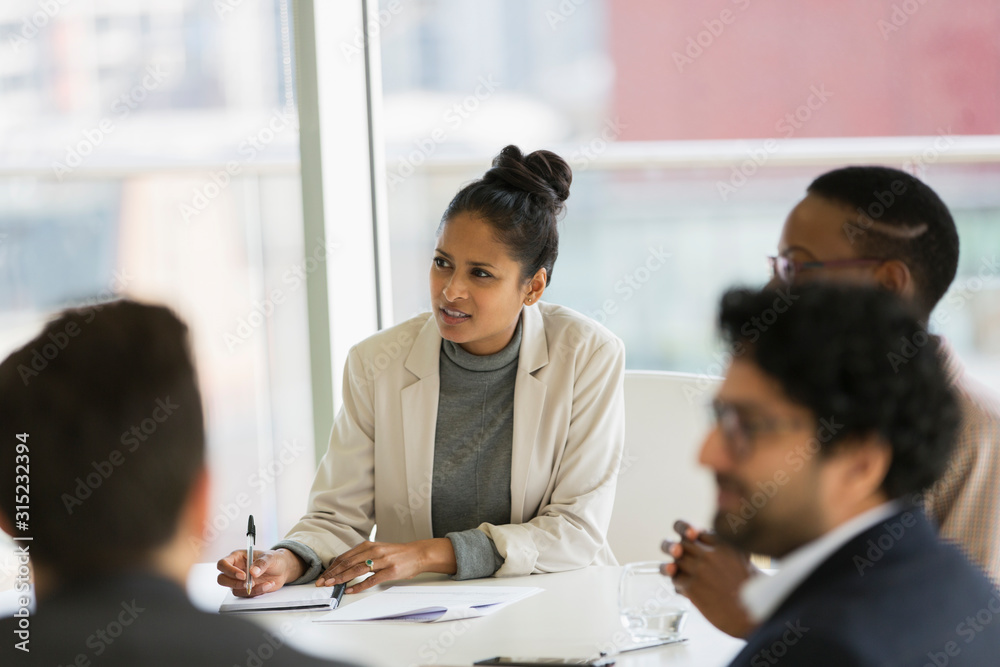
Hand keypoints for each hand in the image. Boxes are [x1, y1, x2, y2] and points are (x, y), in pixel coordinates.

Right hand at [216, 548, 304, 596]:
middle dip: (233, 583)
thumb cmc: (274, 559)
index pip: (223, 564)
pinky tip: (268, 585)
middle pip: (222, 579)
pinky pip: (245, 595)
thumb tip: (253, 572)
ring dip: (250, 589)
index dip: (229, 571)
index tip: (243, 575)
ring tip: (266, 583)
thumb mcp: (270, 557)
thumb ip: (262, 563)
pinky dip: (257, 592)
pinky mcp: (246, 589)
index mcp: (237, 557)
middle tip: (248, 583)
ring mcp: (239, 581)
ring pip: (234, 590)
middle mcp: (235, 569)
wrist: (283, 569)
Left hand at [316, 539, 455, 593]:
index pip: (345, 557)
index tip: (323, 575)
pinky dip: (359, 586)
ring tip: (332, 585)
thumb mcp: (378, 550)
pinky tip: (350, 590)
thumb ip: (362, 556)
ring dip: (342, 579)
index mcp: (368, 545)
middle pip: (348, 563)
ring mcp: (382, 561)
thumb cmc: (397, 553)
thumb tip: (343, 566)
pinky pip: (371, 580)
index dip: (332, 567)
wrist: (418, 554)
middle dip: (332, 574)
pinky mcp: (390, 571)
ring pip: (357, 570)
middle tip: (322, 582)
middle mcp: (374, 551)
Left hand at [661, 519, 757, 638]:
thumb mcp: (742, 557)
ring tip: (672, 571)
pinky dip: (678, 585)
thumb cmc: (749, 587)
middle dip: (674, 548)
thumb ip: (721, 546)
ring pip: (675, 561)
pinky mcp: (692, 587)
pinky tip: (684, 590)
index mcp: (722, 543)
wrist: (751, 613)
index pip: (696, 531)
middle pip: (682, 543)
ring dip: (672, 567)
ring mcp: (699, 569)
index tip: (688, 538)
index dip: (687, 532)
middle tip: (676, 553)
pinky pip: (675, 580)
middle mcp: (709, 553)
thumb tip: (698, 539)